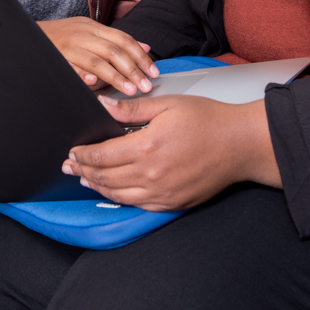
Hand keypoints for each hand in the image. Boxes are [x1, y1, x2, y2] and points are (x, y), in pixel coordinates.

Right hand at [38, 17, 158, 94]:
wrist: (26, 34)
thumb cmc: (61, 36)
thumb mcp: (90, 32)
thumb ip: (116, 40)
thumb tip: (145, 47)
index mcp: (93, 27)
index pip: (124, 40)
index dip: (141, 57)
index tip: (153, 73)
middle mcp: (83, 34)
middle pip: (114, 51)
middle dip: (133, 70)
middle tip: (145, 86)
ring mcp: (69, 46)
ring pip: (97, 61)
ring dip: (115, 77)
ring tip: (129, 90)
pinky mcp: (56, 58)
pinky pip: (72, 68)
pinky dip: (83, 75)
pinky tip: (92, 83)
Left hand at [61, 95, 281, 210]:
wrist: (240, 144)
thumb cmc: (207, 119)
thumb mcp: (167, 105)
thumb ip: (131, 110)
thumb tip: (103, 106)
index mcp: (146, 147)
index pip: (101, 156)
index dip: (82, 155)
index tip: (72, 151)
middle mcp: (151, 175)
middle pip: (104, 177)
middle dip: (83, 171)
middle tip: (69, 166)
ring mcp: (161, 192)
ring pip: (118, 194)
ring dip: (97, 186)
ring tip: (85, 179)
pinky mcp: (172, 203)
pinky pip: (138, 204)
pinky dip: (120, 197)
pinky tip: (114, 190)